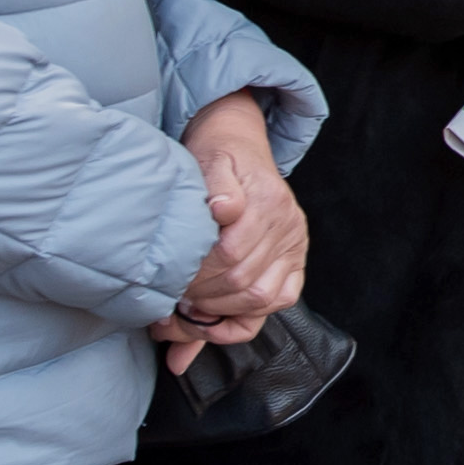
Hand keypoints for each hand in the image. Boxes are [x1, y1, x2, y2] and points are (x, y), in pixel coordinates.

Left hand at [163, 91, 306, 354]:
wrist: (239, 144)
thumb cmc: (217, 157)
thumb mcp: (208, 161)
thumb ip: (216, 185)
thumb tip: (223, 209)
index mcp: (267, 202)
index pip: (230, 254)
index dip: (196, 276)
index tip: (168, 283)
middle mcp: (288, 227)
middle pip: (244, 282)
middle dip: (202, 299)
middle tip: (169, 303)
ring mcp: (295, 246)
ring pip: (262, 299)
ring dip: (221, 313)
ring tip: (189, 311)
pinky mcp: (296, 261)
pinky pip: (281, 300)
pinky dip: (248, 317)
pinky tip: (219, 320)